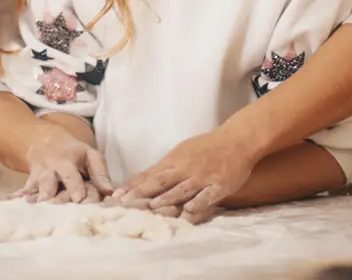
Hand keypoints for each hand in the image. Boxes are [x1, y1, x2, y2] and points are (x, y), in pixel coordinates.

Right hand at [19, 121, 113, 202]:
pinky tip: (7, 203)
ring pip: (34, 189)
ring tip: (30, 207)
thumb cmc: (73, 152)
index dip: (74, 187)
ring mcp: (36, 177)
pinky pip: (21, 191)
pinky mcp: (28, 184)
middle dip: (49, 194)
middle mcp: (49, 170)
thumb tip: (110, 192)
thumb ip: (100, 173)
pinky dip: (14, 197)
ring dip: (32, 198)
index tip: (78, 199)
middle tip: (50, 206)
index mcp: (66, 162)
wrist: (44, 141)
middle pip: (49, 184)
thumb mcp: (90, 155)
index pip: (71, 176)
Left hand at [114, 130, 255, 222]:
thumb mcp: (180, 153)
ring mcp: (202, 177)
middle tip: (126, 205)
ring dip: (167, 199)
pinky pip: (207, 196)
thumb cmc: (206, 147)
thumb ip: (162, 169)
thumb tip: (137, 182)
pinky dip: (197, 204)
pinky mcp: (219, 185)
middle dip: (142, 194)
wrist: (236, 140)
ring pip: (181, 190)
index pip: (148, 175)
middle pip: (160, 182)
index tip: (115, 197)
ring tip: (153, 208)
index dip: (132, 187)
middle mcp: (185, 169)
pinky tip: (188, 211)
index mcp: (174, 161)